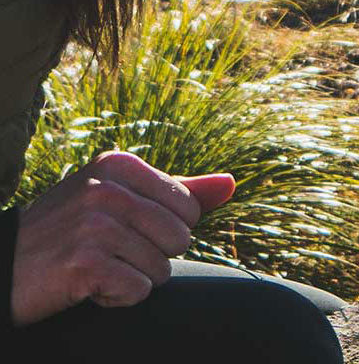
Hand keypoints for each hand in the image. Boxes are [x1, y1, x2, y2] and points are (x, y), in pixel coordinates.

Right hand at [10, 151, 234, 325]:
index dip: (164, 230)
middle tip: (107, 252)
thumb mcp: (119, 199)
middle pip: (180, 239)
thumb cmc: (68, 232)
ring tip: (95, 267)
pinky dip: (116, 297)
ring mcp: (93, 225)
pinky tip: (86, 286)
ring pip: (161, 268)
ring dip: (132, 278)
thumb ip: (180, 191)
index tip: (122, 229)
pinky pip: (138, 291)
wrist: (3, 267)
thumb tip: (232, 183)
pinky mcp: (84, 263)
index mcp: (118, 165)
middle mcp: (105, 189)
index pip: (189, 208)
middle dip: (151, 256)